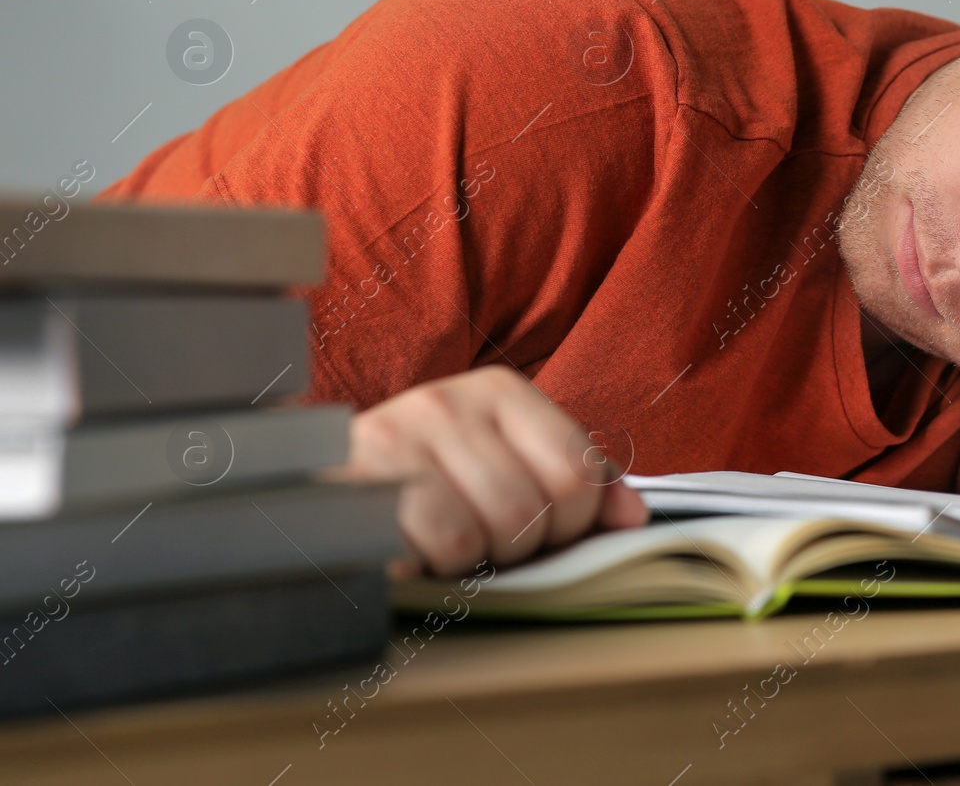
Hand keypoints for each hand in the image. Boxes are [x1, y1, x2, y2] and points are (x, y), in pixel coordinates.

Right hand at [343, 365, 648, 575]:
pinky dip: (430, 571)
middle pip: (530, 511)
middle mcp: (446, 402)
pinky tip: (417, 555)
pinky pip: (422, 550)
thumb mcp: (509, 459)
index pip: (577, 474)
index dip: (572, 524)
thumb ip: (578, 480)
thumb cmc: (432, 474)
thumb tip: (632, 517)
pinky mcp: (352, 485)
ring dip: (471, 564)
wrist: (325, 478)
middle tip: (492, 546)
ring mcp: (395, 439)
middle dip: (520, 549)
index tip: (546, 532)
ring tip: (452, 548)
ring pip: (478, 535)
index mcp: (500, 390)